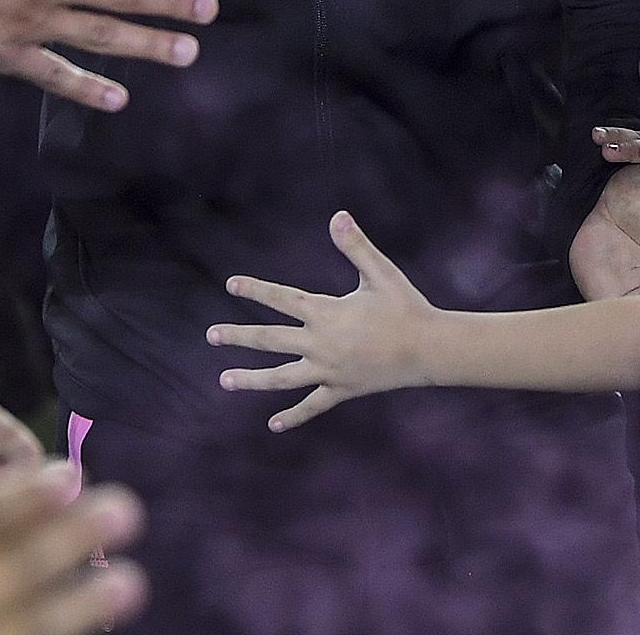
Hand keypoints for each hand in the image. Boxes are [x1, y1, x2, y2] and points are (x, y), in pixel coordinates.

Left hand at [208, 211, 434, 432]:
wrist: (429, 349)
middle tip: (211, 335)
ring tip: (225, 380)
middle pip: (270, 340)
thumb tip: (337, 215)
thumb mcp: (380, 272)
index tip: (231, 284)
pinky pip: (312, 406)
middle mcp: (320, 344)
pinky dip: (293, 416)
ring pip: (281, 378)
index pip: (281, 299)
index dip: (256, 290)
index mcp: (326, 313)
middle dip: (238, 336)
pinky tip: (273, 425)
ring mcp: (329, 371)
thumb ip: (355, 246)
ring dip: (251, 379)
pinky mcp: (341, 390)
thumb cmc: (405, 306)